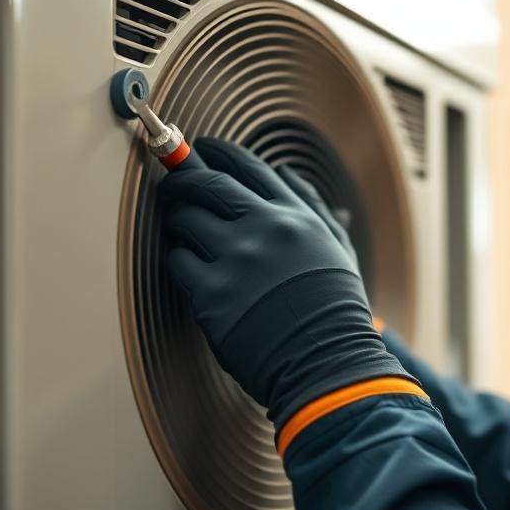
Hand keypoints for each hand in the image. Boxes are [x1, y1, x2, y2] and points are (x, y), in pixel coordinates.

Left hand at [158, 138, 405, 429]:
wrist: (326, 360)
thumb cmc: (334, 310)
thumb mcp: (337, 250)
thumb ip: (314, 208)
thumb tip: (286, 174)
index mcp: (295, 216)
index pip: (249, 167)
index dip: (219, 153)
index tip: (203, 149)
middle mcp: (265, 229)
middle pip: (207, 184)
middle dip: (181, 178)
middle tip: (172, 182)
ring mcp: (237, 260)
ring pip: (185, 219)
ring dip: (176, 220)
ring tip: (179, 228)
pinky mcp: (212, 293)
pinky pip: (177, 261)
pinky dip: (179, 260)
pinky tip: (191, 270)